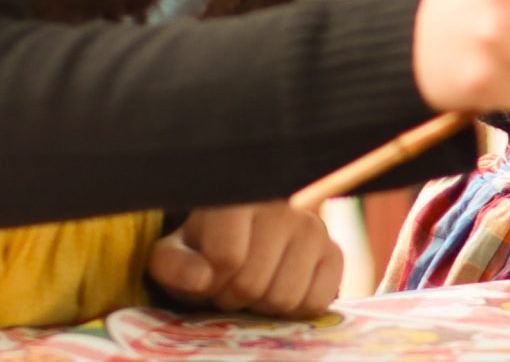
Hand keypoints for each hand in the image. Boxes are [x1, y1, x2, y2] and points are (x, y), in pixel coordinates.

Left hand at [149, 201, 341, 317]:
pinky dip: (295, 308)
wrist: (244, 238)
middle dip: (235, 297)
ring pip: (286, 297)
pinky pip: (316, 302)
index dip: (211, 283)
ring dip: (264, 305)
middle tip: (231, 284)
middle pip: (254, 284)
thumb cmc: (203, 249)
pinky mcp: (334, 252)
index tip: (207, 278)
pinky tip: (280, 288)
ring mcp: (315, 229)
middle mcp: (283, 208)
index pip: (228, 258)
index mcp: (239, 200)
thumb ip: (175, 266)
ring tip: (255, 285)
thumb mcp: (174, 255)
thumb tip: (203, 279)